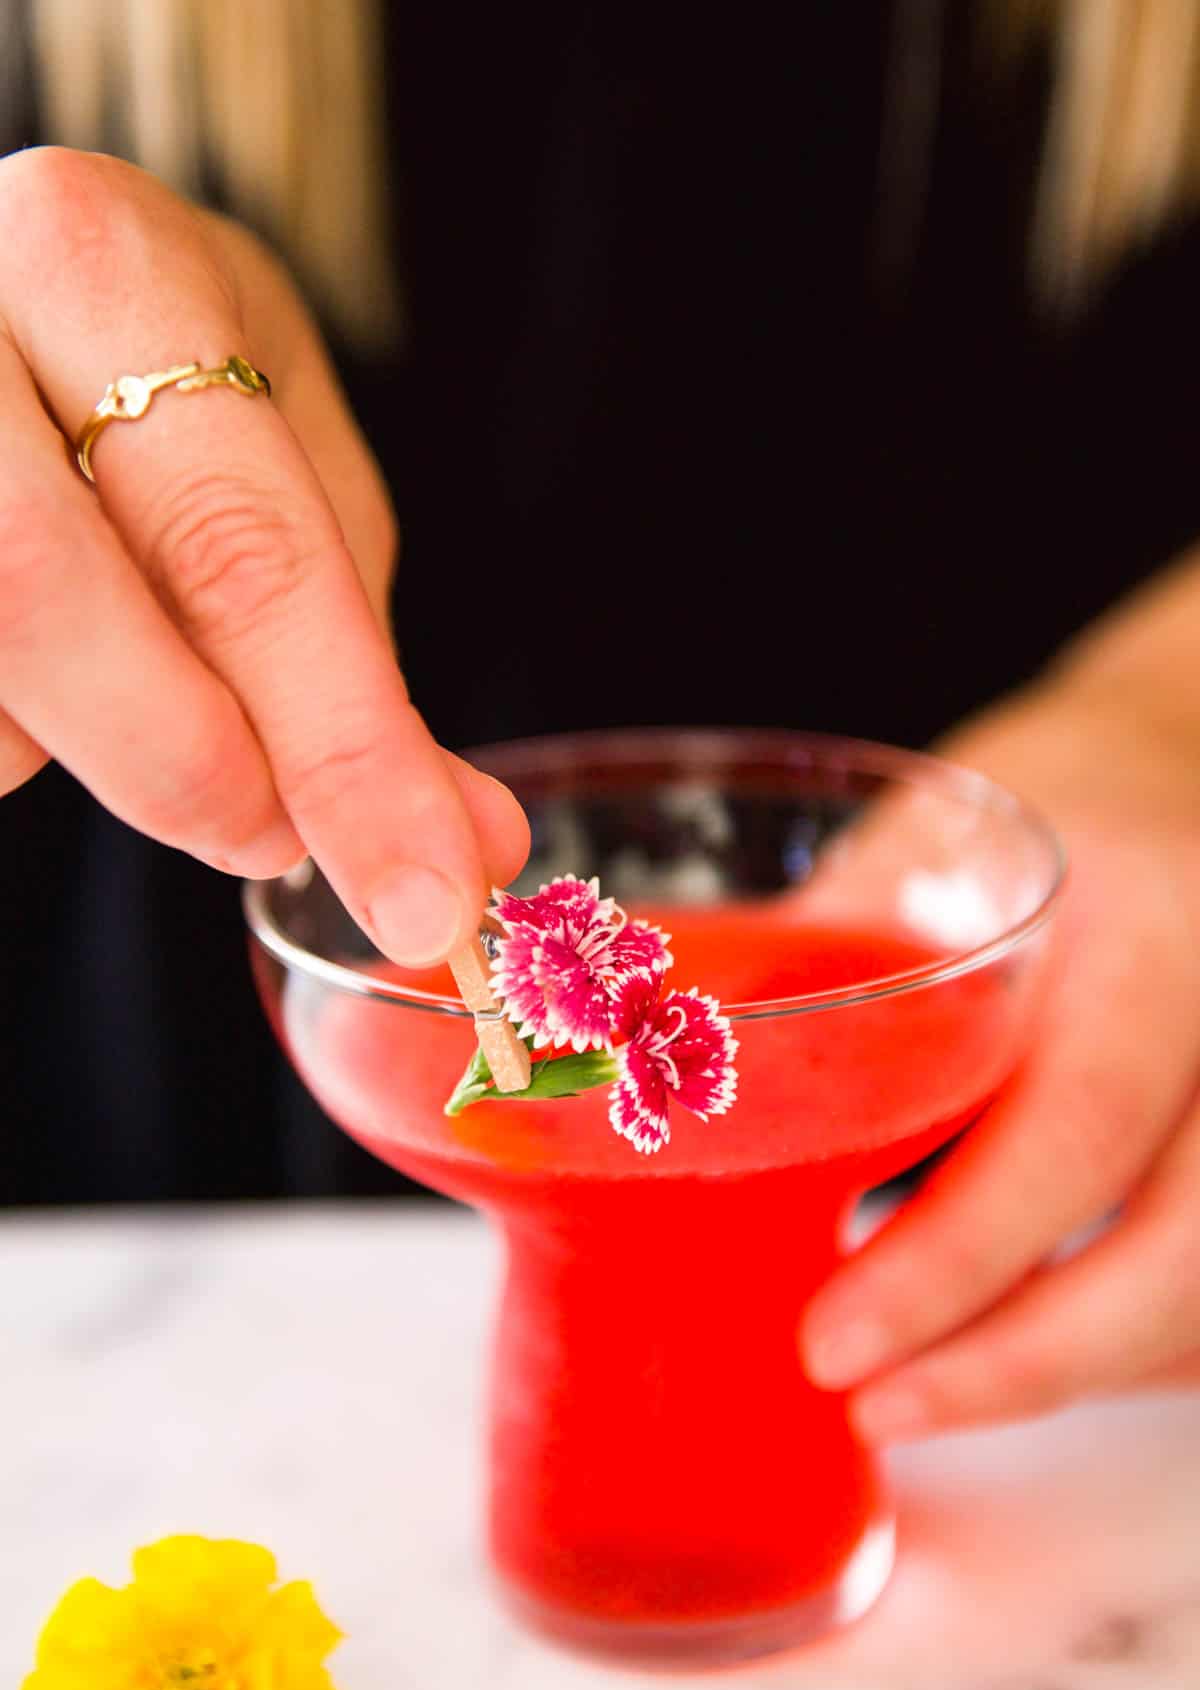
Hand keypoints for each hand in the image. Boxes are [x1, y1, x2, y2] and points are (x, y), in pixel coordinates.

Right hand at [0, 148, 527, 962]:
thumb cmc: (142, 365)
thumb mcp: (274, 446)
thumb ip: (357, 644)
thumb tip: (468, 848)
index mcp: (100, 263)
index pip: (235, 543)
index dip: (341, 748)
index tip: (428, 900)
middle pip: (44, 596)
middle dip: (190, 768)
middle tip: (270, 838)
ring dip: (82, 745)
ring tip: (135, 680)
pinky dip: (15, 733)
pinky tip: (45, 670)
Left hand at [801, 678, 1199, 1435]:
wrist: (1174, 786)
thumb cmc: (1040, 801)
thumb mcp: (930, 848)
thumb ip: (826, 960)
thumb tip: (644, 1063)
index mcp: (1147, 933)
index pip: (1071, 1127)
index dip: (956, 1262)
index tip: (832, 1345)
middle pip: (1177, 1251)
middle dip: (1016, 1361)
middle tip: (868, 1406)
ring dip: (1062, 1373)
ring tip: (913, 1400)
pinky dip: (1117, 1353)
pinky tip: (1005, 1359)